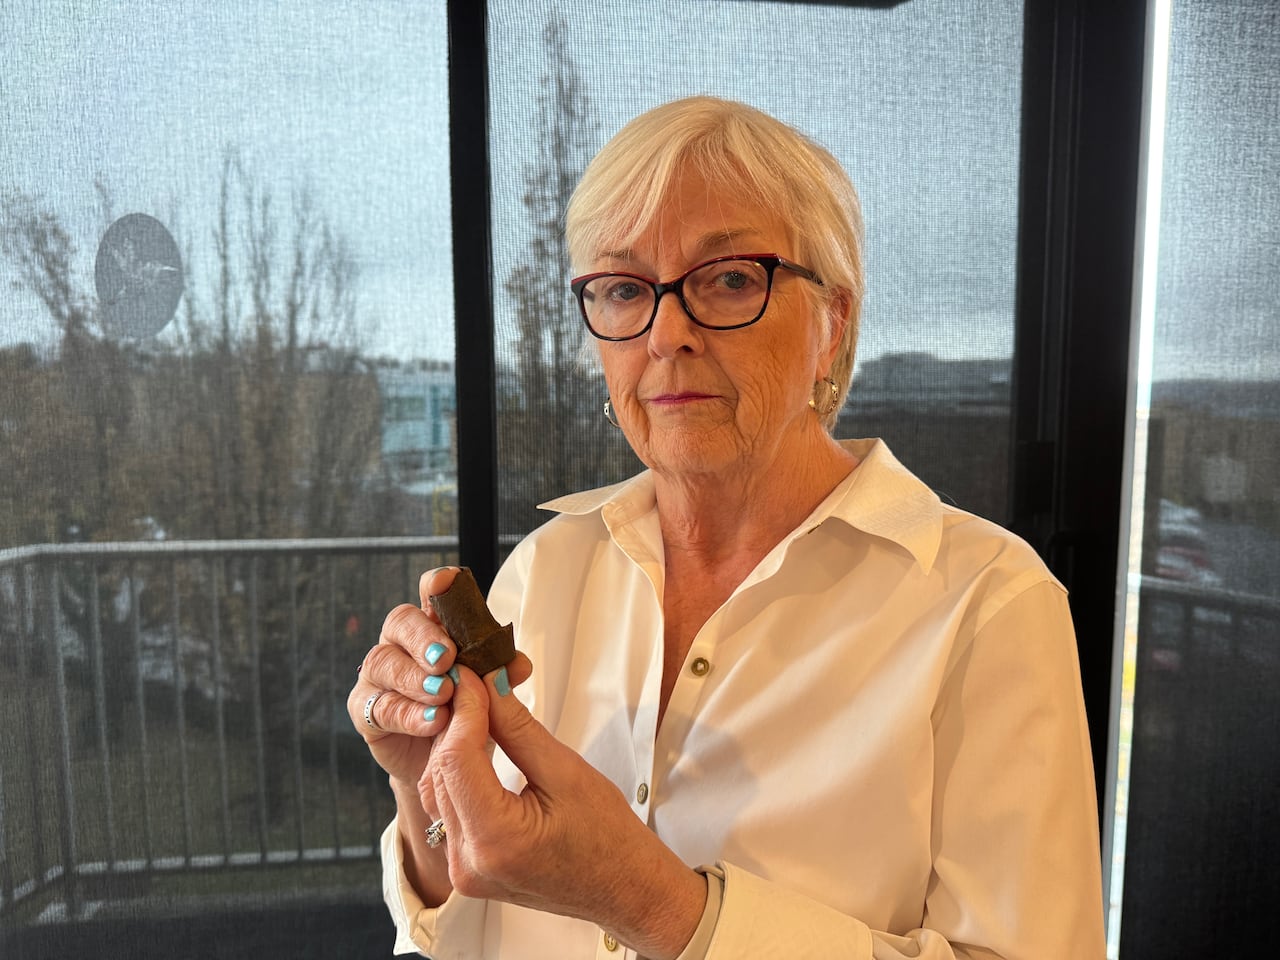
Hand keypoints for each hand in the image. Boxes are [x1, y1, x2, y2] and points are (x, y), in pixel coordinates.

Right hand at [347, 566, 532, 786]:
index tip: (447, 581)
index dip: (437, 585)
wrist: (445, 766)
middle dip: (423, 638)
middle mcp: (401, 645)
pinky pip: (379, 707)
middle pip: (400, 622)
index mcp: (434, 629)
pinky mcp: (366, 712)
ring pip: (383, 662)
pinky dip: (407, 714)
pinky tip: (432, 722)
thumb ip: (502, 674)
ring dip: (415, 677)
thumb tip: (519, 664)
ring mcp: (379, 677)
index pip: (431, 596)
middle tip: (447, 658)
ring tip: (443, 694)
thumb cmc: (467, 716)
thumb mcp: (491, 694)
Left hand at [424, 668, 705, 958]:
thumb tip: (488, 685)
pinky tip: (475, 747)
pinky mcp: (467, 869)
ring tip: (477, 710)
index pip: (457, 758)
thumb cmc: (609, 837)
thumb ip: (518, 728)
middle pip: (441, 773)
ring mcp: (463, 871)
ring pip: (437, 790)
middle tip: (474, 683)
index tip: (472, 675)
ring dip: (452, 748)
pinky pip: (448, 812)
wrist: (624, 888)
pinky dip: (457, 775)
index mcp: (496, 839)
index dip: (463, 710)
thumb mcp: (566, 771)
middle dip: (455, 723)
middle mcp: (468, 862)